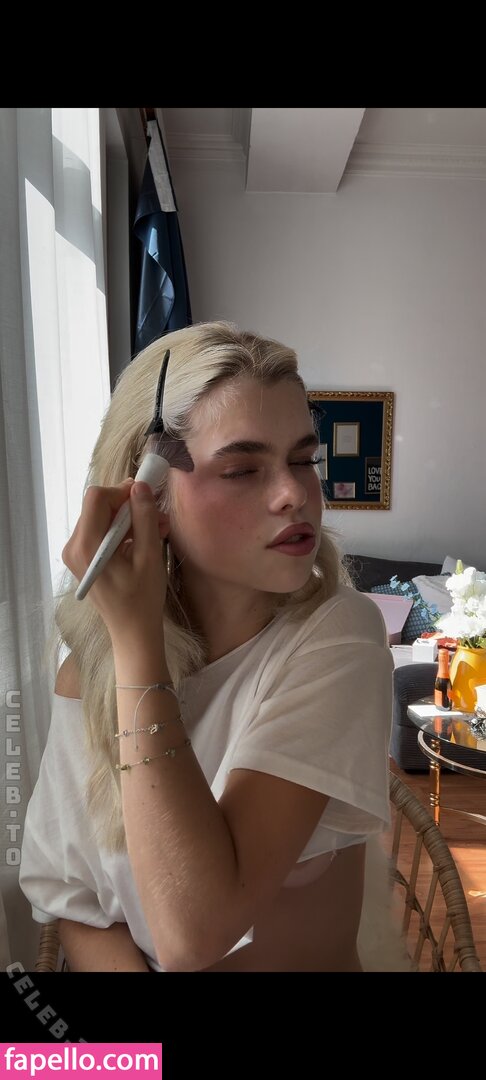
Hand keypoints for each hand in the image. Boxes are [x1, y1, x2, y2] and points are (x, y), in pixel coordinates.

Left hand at [62, 479, 169, 644]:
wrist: (132, 632)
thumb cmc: (143, 599)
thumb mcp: (149, 556)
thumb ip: (144, 518)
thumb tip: (140, 485)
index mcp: (86, 546)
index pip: (96, 497)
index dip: (122, 493)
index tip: (146, 502)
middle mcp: (73, 546)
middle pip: (97, 506)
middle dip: (129, 507)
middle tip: (158, 519)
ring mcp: (75, 553)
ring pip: (101, 517)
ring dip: (129, 519)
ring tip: (157, 530)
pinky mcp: (82, 558)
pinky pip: (100, 531)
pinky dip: (122, 531)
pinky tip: (143, 541)